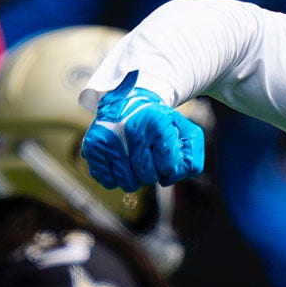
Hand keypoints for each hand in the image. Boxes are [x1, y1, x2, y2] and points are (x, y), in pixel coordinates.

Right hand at [81, 71, 204, 191]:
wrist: (130, 103)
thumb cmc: (162, 124)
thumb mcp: (187, 132)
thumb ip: (192, 158)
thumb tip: (172, 177)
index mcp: (158, 124)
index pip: (169, 167)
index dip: (171, 170)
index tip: (168, 160)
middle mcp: (132, 130)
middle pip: (148, 177)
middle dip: (153, 174)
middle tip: (150, 159)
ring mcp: (110, 139)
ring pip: (127, 183)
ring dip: (135, 178)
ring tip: (136, 161)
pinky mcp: (93, 147)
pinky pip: (107, 181)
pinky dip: (116, 178)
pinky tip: (121, 162)